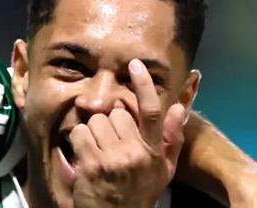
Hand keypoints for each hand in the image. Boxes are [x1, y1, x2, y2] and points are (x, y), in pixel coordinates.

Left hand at [71, 59, 185, 207]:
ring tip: (98, 152)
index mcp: (154, 152)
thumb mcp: (162, 169)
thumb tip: (178, 106)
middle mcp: (136, 153)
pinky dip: (78, 142)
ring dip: (93, 133)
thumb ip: (170, 138)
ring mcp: (114, 159)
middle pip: (116, 113)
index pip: (151, 112)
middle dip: (110, 124)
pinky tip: (85, 157)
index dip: (143, 85)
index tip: (134, 64)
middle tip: (110, 144)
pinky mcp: (93, 164)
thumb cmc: (139, 192)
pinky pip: (80, 133)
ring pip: (96, 121)